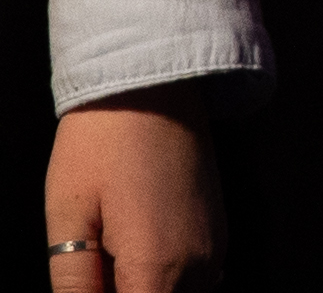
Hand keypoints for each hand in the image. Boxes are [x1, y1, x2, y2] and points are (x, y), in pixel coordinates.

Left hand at [42, 95, 219, 292]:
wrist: (153, 86)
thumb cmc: (101, 146)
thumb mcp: (67, 218)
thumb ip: (74, 284)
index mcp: (156, 266)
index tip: (92, 282)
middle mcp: (198, 264)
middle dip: (126, 292)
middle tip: (94, 266)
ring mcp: (215, 247)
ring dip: (145, 288)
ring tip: (110, 257)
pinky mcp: (219, 229)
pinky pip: (196, 280)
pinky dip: (164, 281)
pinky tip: (133, 253)